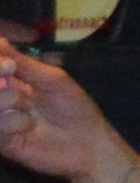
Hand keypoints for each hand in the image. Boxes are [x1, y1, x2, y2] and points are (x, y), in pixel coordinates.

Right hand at [0, 48, 130, 182]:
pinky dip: (12, 123)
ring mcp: (1, 121)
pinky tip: (29, 127)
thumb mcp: (52, 80)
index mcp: (13, 82)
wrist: (88, 143)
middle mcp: (3, 100)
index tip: (7, 64)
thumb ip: (24, 63)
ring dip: (6, 100)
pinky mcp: (1, 142)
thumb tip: (0, 40)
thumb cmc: (75, 108)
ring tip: (26, 106)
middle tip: (10, 76)